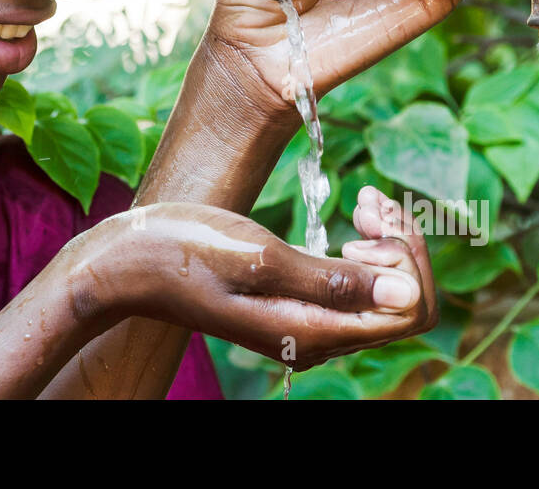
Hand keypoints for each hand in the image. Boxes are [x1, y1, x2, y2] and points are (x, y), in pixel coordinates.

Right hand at [91, 192, 436, 370]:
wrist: (127, 263)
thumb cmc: (183, 252)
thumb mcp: (259, 258)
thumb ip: (332, 280)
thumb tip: (405, 295)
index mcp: (314, 330)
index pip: (410, 309)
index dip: (409, 258)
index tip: (366, 217)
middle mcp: (319, 335)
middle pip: (405, 300)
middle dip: (403, 245)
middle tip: (367, 202)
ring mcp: (309, 320)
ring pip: (386, 290)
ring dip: (388, 241)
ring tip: (362, 203)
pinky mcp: (298, 302)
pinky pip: (359, 283)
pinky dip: (367, 246)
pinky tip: (352, 217)